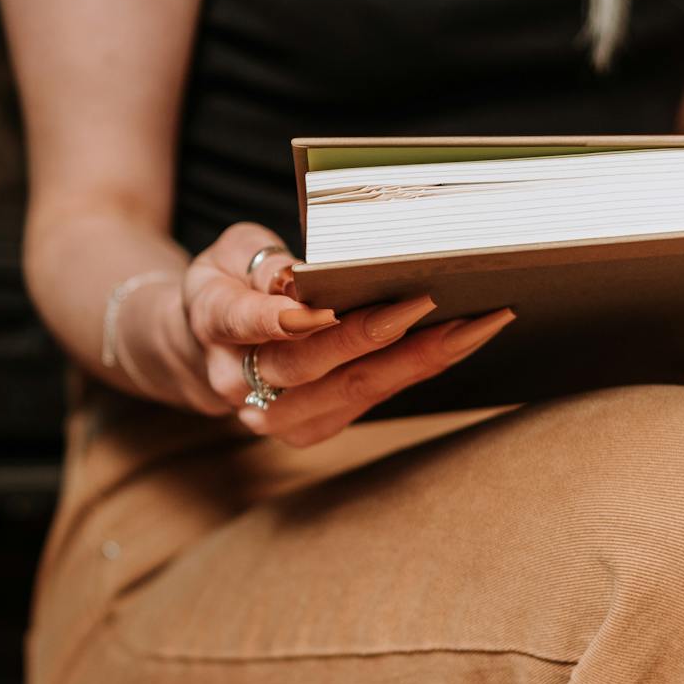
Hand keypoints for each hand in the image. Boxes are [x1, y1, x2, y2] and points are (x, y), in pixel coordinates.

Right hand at [172, 222, 513, 445]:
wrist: (210, 350)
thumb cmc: (232, 287)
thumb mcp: (232, 255)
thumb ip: (261, 261)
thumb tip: (302, 277)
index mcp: (213, 324)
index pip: (241, 322)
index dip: (280, 319)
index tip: (324, 308)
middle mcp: (240, 381)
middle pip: (306, 364)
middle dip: (369, 334)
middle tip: (426, 301)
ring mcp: (277, 415)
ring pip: (349, 389)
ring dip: (414, 359)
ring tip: (473, 325)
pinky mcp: (313, 428)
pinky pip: (372, 399)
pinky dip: (418, 369)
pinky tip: (463, 342)